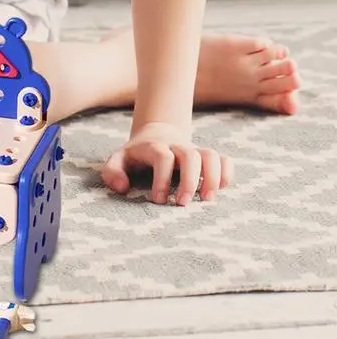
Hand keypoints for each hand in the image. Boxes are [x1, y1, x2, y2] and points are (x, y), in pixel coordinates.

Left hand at [100, 122, 232, 205]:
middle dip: (190, 181)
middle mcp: (177, 147)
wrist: (155, 134)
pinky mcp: (206, 157)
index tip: (158, 200)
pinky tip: (220, 190)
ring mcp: (194, 150)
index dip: (162, 179)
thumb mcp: (117, 160)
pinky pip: (224, 159)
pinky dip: (227, 173)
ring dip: (213, 177)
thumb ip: (112, 172)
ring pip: (211, 155)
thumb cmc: (135, 155)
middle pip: (191, 155)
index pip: (163, 157)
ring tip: (207, 200)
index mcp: (154, 147)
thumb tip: (123, 187)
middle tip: (183, 204)